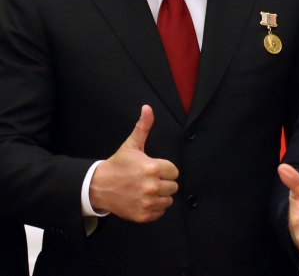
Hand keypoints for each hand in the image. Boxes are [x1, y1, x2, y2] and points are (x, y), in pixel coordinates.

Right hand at [89, 105, 178, 221]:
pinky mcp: (143, 215)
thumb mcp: (131, 145)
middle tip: (148, 179)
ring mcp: (147, 202)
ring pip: (168, 200)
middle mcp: (152, 186)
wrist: (98, 187)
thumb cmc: (118, 165)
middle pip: (173, 186)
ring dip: (160, 196)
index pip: (174, 171)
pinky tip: (143, 200)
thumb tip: (148, 108)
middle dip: (163, 182)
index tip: (153, 169)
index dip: (165, 169)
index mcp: (152, 168)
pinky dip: (154, 208)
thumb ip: (143, 127)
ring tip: (146, 189)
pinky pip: (160, 212)